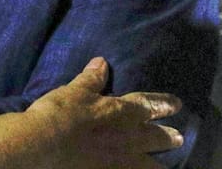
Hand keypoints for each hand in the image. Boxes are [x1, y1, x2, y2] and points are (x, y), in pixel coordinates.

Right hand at [0, 57, 182, 168]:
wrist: (42, 147)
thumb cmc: (61, 114)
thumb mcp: (75, 91)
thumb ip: (91, 79)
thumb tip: (101, 62)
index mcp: (122, 112)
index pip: (149, 105)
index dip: (164, 104)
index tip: (177, 105)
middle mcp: (127, 138)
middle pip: (155, 138)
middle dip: (168, 137)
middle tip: (180, 137)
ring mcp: (119, 162)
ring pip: (147, 165)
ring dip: (157, 164)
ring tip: (164, 167)